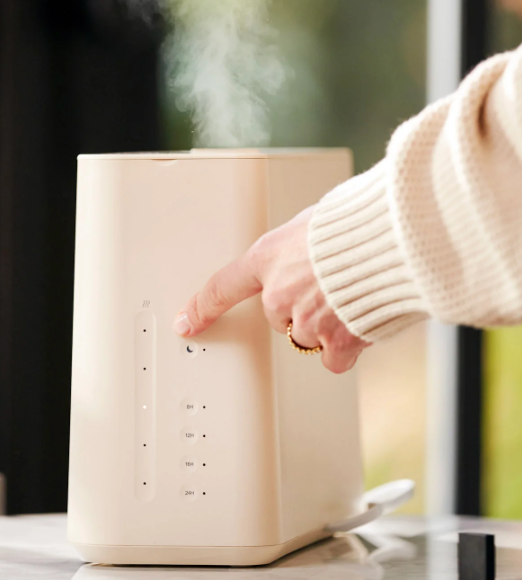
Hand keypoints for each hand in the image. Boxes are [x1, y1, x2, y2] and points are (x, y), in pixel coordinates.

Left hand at [172, 207, 370, 372]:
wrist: (393, 239)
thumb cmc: (358, 220)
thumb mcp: (312, 221)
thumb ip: (298, 246)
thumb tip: (308, 252)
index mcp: (269, 258)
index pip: (223, 287)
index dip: (202, 307)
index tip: (186, 322)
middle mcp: (280, 293)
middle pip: (279, 316)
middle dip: (302, 307)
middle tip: (331, 285)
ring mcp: (306, 320)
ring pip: (308, 336)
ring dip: (327, 325)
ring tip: (353, 296)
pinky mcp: (336, 342)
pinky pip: (334, 359)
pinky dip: (348, 348)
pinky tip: (362, 323)